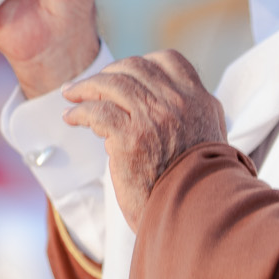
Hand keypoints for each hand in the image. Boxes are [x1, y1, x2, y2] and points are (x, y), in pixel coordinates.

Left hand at [63, 51, 226, 230]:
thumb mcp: (208, 144)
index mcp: (202, 102)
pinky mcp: (132, 138)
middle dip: (108, 74)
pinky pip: (97, 112)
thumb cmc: (197, 190)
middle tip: (89, 86)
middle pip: (136, 68)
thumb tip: (168, 109)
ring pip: (113, 84)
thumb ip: (191, 120)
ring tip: (71, 96)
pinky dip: (79, 112)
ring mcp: (156, 118)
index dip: (141, 64)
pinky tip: (71, 119)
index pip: (169, 61)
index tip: (123, 76)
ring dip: (86, 87)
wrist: (195, 217)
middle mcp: (181, 103)